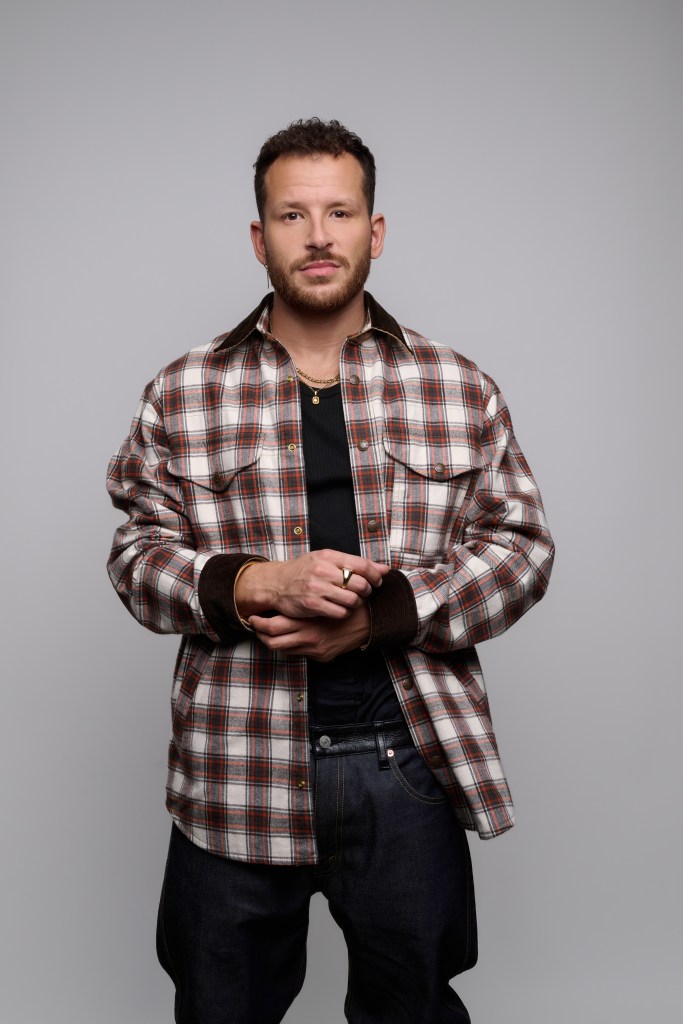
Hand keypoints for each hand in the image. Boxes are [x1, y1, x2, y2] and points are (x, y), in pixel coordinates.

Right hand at [236, 549, 388, 620]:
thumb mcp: (327, 560)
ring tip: (352, 602)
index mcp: (329, 556)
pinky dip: (344, 613)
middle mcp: (323, 570)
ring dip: (356, 603)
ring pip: (352, 600)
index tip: (377, 582)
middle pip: (360, 584)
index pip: (362, 565)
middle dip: (367, 591)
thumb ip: (355, 563)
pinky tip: (341, 609)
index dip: (375, 575)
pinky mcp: (312, 604)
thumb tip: (385, 569)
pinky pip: (340, 612)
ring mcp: (317, 588)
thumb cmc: (305, 571)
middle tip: (363, 593)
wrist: (277, 583)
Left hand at [249, 603, 370, 661]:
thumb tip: (285, 590)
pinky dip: (289, 646)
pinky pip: (298, 653)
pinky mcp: (322, 656)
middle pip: (273, 641)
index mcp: (306, 619)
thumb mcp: (327, 593)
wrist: (370, 622)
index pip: (273, 626)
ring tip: (265, 633)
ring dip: (271, 642)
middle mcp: (308, 636)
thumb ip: (309, 593)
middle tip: (254, 625)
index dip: (259, 623)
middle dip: (260, 633)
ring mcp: (314, 649)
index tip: (253, 617)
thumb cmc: (345, 603)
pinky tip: (287, 638)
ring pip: (283, 650)